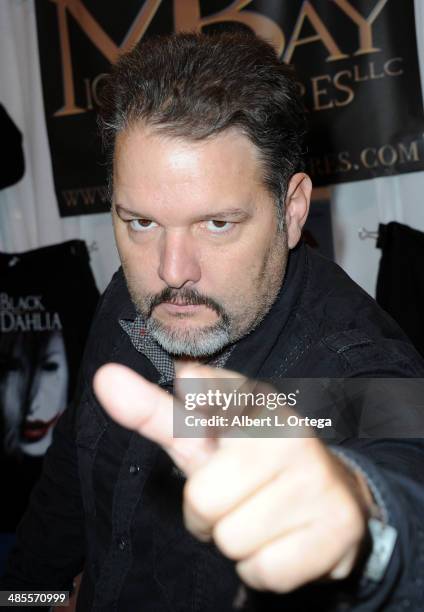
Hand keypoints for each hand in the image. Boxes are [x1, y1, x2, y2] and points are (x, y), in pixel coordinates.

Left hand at [94, 363, 372, 592]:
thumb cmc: (254, 464)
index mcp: (255, 403)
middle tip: (237, 498)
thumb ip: (155, 412)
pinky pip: (263, 570)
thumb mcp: (205, 437)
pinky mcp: (337, 526)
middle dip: (209, 513)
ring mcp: (319, 478)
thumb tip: (104, 377)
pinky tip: (285, 540)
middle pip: (202, 500)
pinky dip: (264, 567)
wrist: (336, 496)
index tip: (193, 396)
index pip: (207, 397)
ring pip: (232, 540)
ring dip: (237, 540)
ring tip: (263, 517)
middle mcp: (290, 433)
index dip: (197, 410)